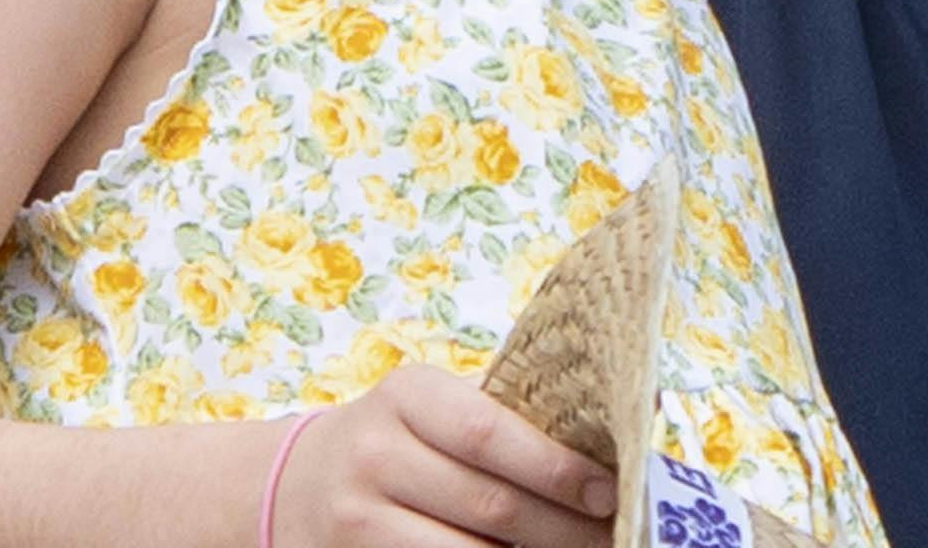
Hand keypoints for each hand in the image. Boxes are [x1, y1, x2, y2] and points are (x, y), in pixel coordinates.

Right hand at [267, 368, 613, 545]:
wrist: (297, 486)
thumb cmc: (402, 443)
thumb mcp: (439, 409)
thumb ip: (514, 416)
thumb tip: (630, 418)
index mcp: (408, 394)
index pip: (489, 433)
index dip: (555, 468)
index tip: (611, 492)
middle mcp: (375, 452)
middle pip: (490, 505)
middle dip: (564, 529)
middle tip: (616, 537)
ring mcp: (359, 517)